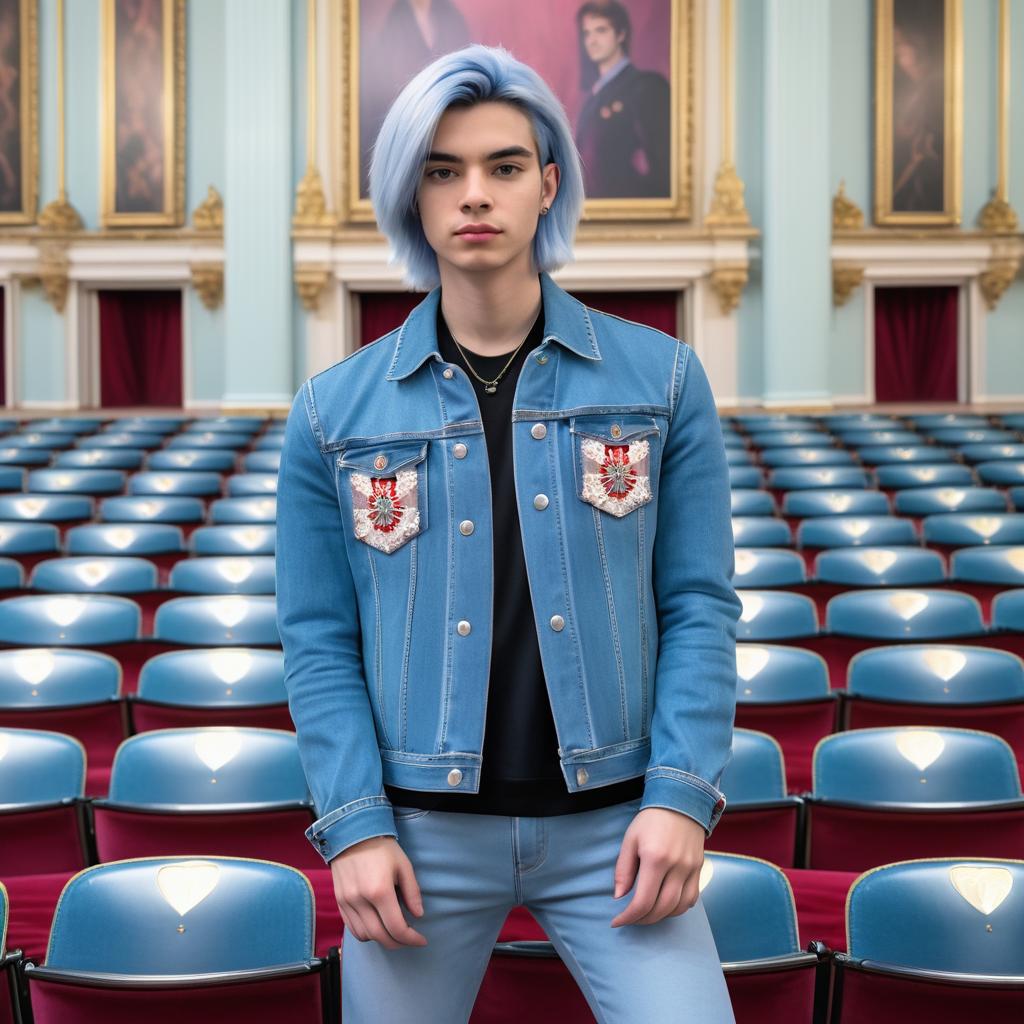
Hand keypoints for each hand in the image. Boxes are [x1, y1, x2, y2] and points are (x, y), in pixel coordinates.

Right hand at [329, 835, 427, 947]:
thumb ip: (412, 892)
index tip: (421, 940)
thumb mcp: (403, 865)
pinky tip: (377, 927)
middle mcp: (360, 900)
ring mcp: (347, 903)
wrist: (352, 834)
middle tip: (410, 939)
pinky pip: (352, 928)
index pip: (396, 927)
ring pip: (365, 936)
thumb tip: (418, 915)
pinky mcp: (339, 902)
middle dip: (398, 943)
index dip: (411, 938)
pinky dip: (366, 934)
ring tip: (393, 932)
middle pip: (380, 936)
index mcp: (380, 891)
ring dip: (381, 939)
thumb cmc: (381, 848)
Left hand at [610, 807, 705, 927]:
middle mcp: (676, 867)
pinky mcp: (700, 869)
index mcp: (655, 859)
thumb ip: (623, 869)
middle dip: (643, 920)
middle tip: (630, 919)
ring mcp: (691, 869)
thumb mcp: (630, 840)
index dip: (628, 917)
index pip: (643, 901)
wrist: (681, 801)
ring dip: (661, 916)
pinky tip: (666, 905)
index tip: (617, 921)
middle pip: (661, 909)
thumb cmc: (651, 819)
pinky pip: (692, 898)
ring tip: (646, 913)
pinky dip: (678, 908)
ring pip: (678, 908)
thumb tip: (619, 896)